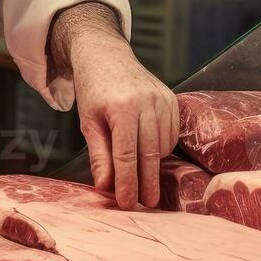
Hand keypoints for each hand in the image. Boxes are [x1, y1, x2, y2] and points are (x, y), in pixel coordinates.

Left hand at [48, 3, 177, 208]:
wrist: (106, 56)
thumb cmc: (93, 90)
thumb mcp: (89, 123)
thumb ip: (99, 156)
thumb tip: (106, 187)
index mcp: (122, 108)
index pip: (127, 155)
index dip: (128, 183)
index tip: (127, 204)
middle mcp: (147, 103)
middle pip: (150, 154)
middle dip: (147, 183)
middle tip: (145, 205)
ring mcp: (163, 100)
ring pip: (163, 146)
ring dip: (152, 164)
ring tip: (140, 174)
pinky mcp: (172, 99)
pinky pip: (171, 134)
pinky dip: (161, 148)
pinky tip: (148, 151)